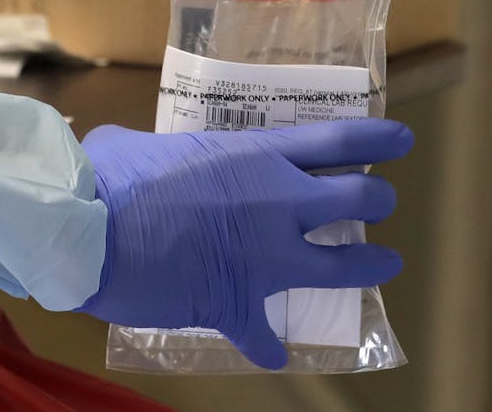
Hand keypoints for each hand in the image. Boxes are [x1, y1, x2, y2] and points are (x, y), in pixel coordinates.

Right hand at [78, 118, 412, 369]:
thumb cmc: (108, 178)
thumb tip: (123, 149)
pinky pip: (267, 337)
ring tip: (384, 265)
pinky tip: (272, 353)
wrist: (88, 233)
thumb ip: (156, 148)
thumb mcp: (139, 144)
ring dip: (370, 266)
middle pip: (360, 199)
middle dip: (378, 202)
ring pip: (344, 265)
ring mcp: (264, 257)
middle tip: (379, 206)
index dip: (380, 139)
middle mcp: (276, 202)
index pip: (340, 140)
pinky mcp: (237, 305)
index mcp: (257, 155)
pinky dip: (270, 347)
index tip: (403, 142)